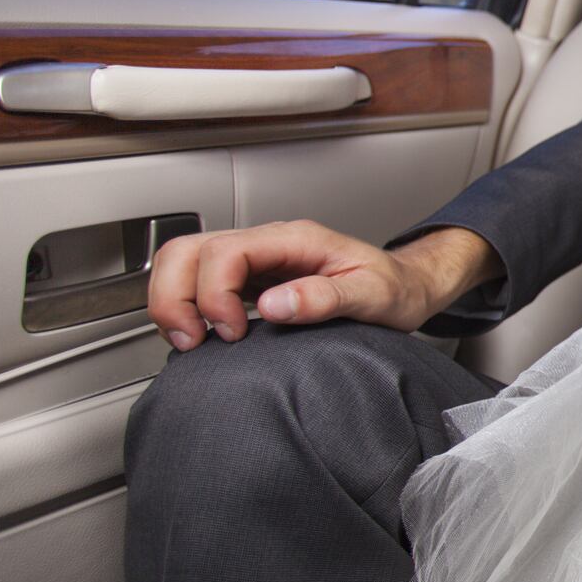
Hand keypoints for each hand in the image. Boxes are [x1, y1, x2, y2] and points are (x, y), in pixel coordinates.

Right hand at [146, 221, 495, 350]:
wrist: (408, 288)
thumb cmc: (395, 289)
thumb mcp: (374, 296)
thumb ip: (325, 298)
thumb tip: (273, 305)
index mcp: (295, 240)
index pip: (226, 251)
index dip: (214, 294)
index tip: (232, 332)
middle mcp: (269, 244)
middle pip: (188, 250)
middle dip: (175, 296)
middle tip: (193, 340)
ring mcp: (256, 261)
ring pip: (184, 262)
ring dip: (173, 301)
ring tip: (193, 340)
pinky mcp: (250, 280)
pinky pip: (198, 282)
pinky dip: (186, 307)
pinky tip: (204, 336)